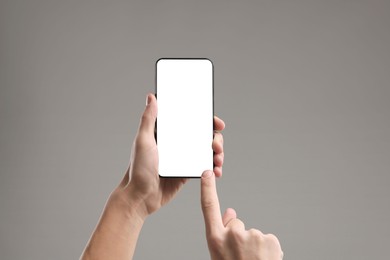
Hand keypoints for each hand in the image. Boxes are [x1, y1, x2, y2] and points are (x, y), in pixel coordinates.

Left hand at [119, 93, 224, 217]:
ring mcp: (184, 159)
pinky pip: (204, 167)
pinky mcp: (187, 173)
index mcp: (168, 134)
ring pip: (207, 152)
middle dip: (216, 139)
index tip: (216, 123)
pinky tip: (216, 170)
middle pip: (203, 136)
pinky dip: (213, 168)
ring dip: (217, 154)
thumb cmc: (138, 169)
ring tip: (218, 160)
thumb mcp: (143, 140)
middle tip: (217, 146)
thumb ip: (148, 119)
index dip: (206, 121)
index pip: (190, 122)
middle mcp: (177, 145)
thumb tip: (151, 97)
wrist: (140, 197)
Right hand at [201, 170, 282, 259]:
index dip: (208, 189)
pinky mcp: (269, 239)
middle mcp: (232, 235)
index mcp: (216, 240)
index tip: (207, 172)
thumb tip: (231, 211)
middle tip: (243, 258)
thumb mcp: (221, 256)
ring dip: (256, 246)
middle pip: (238, 224)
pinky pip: (268, 239)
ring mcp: (252, 236)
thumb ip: (223, 234)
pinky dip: (268, 249)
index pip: (209, 208)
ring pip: (254, 233)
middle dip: (241, 236)